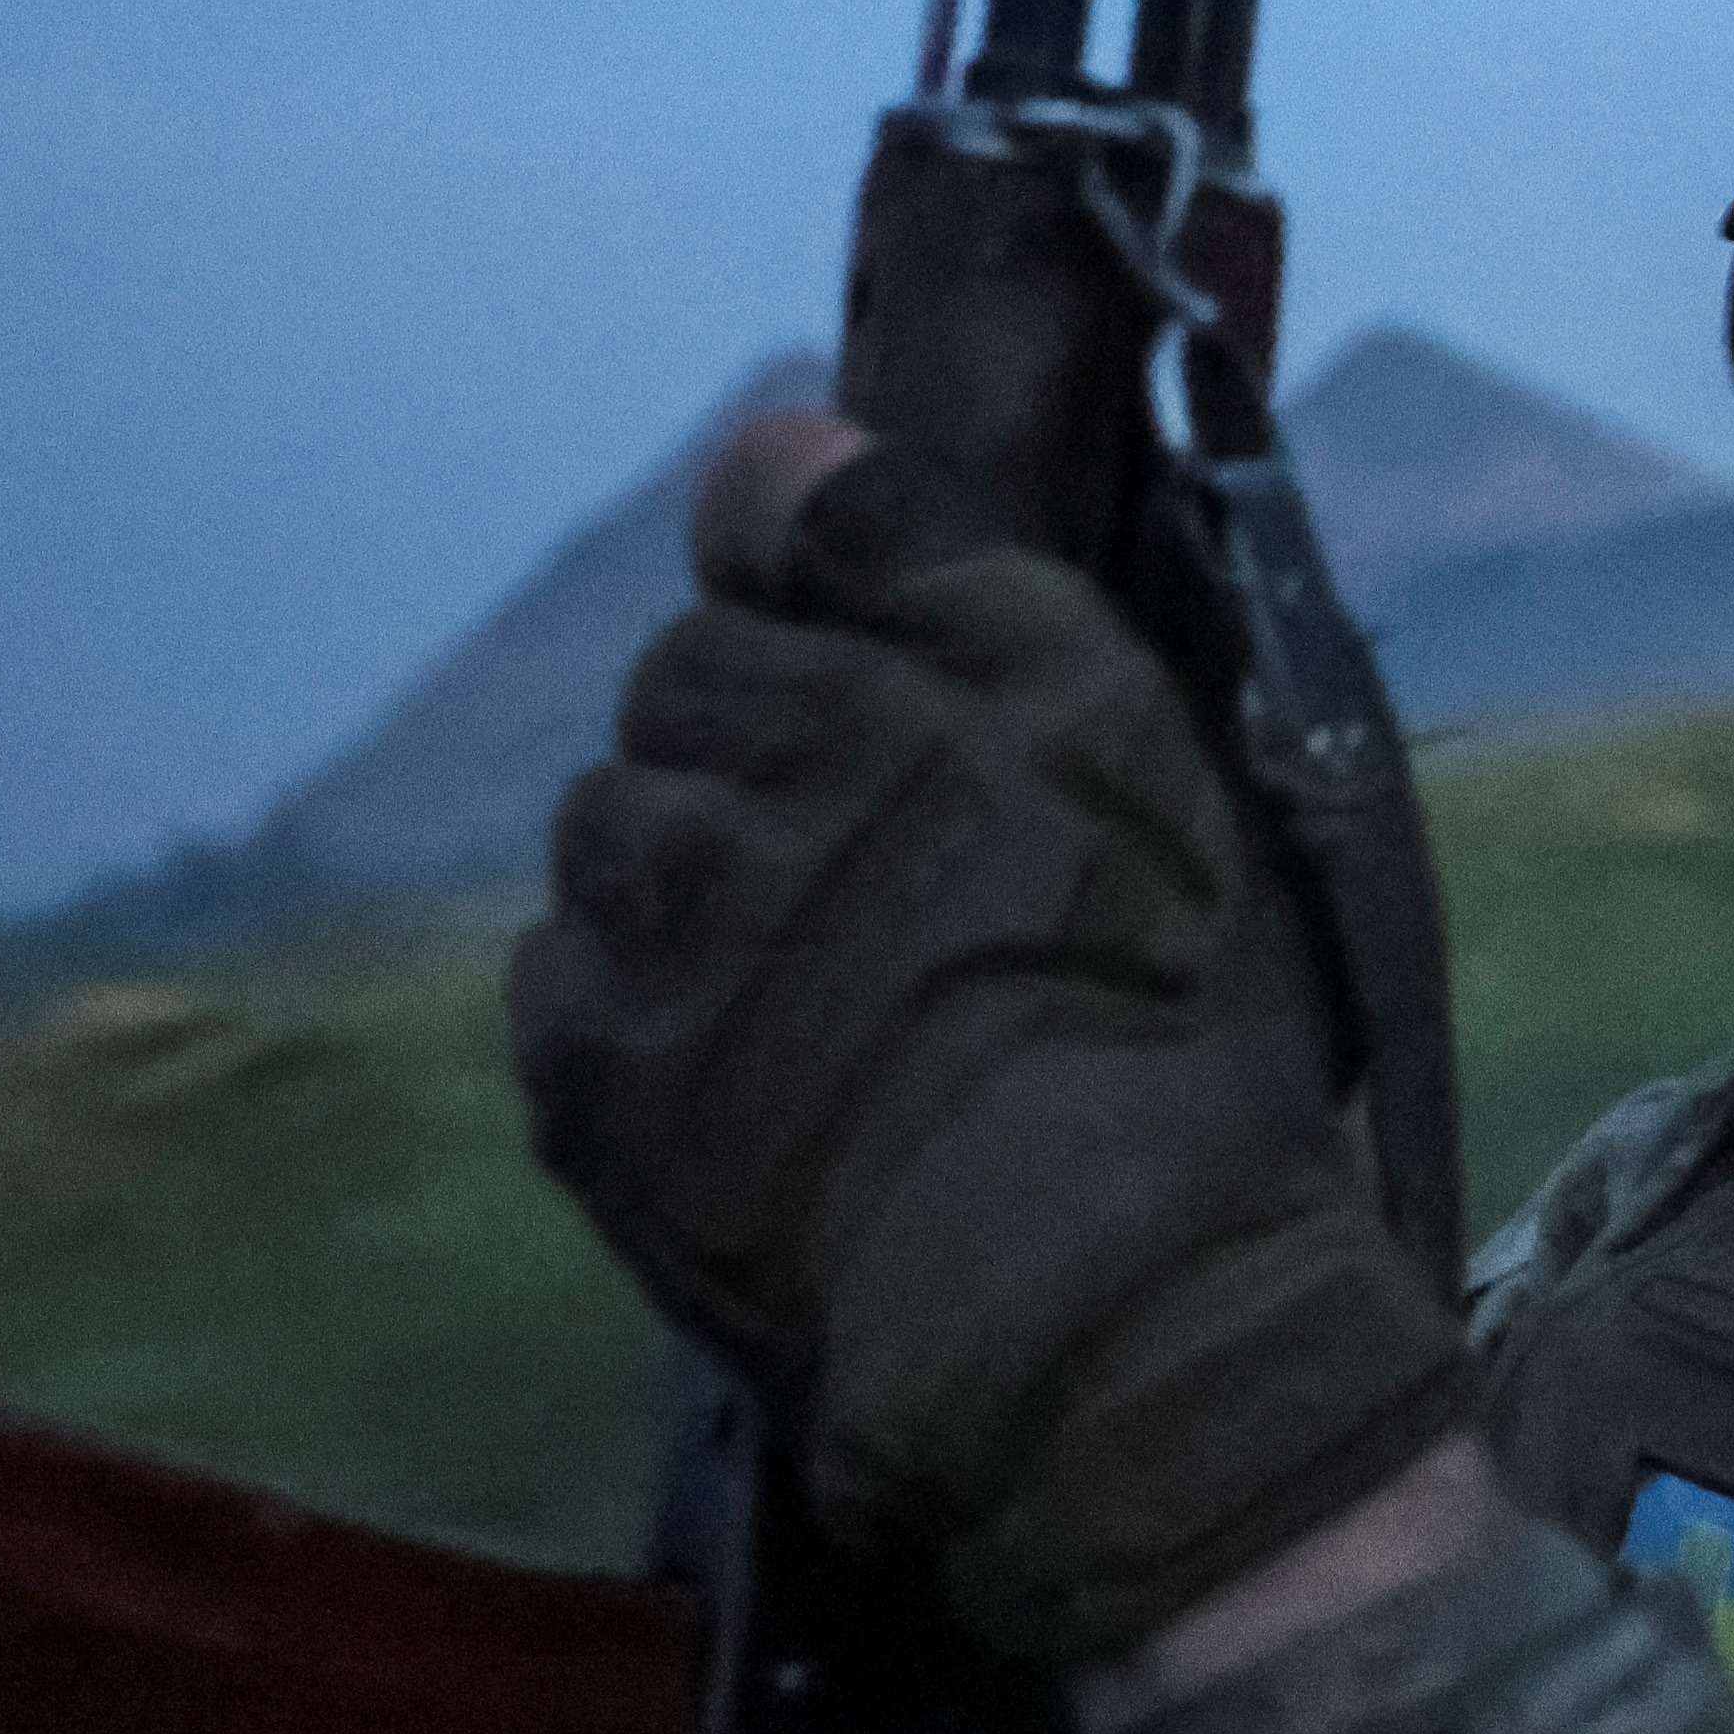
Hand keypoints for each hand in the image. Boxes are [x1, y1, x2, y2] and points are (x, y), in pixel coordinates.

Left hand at [513, 411, 1478, 1667]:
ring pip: (617, 838)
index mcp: (916, 666)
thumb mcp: (1132, 747)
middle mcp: (757, 760)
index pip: (780, 544)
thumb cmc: (1166, 1029)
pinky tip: (751, 1095)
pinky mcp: (585, 1071)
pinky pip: (567, 985)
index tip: (903, 736)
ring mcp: (653, 919)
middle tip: (880, 899)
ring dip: (685, 893)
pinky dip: (635, 1021)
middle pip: (683, 696)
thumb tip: (759, 433)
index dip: (837, 639)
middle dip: (753, 762)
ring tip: (813, 1010)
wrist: (1086, 1300)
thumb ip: (940, 564)